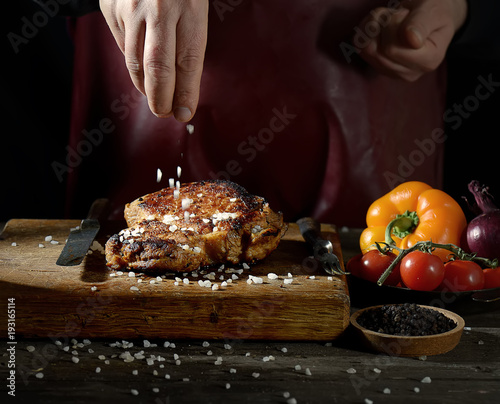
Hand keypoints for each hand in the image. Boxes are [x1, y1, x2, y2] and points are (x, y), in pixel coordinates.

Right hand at [100, 0, 208, 120]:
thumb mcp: (196, 6)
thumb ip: (190, 42)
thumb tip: (183, 87)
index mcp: (189, 8)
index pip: (188, 63)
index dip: (186, 94)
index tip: (185, 113)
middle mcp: (158, 9)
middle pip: (157, 69)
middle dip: (161, 99)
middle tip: (164, 113)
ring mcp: (131, 8)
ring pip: (134, 62)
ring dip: (144, 87)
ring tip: (153, 98)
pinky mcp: (111, 7)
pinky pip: (121, 46)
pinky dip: (131, 63)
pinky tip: (140, 70)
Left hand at [354, 0, 467, 81]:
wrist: (428, 14)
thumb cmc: (434, 11)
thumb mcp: (433, 10)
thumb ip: (422, 24)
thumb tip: (412, 41)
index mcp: (429, 62)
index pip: (393, 49)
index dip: (394, 25)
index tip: (407, 14)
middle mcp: (409, 73)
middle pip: (379, 51)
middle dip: (385, 24)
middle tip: (401, 14)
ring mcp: (391, 72)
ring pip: (367, 49)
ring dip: (375, 25)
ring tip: (392, 17)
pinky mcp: (377, 66)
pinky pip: (359, 47)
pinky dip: (366, 29)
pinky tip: (381, 24)